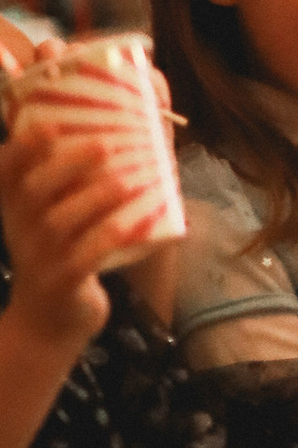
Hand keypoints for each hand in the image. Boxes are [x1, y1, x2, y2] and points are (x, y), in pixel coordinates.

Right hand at [0, 102, 160, 353]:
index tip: (49, 126)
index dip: (22, 149)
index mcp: (16, 206)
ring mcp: (40, 257)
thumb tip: (114, 132)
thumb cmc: (59, 252)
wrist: (50, 321)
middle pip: (34, 191)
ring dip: (95, 198)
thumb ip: (68, 181)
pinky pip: (85, 257)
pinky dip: (108, 238)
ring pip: (61, 223)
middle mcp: (21, 228)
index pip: (5, 173)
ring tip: (126, 182)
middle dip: (69, 165)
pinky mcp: (63, 283)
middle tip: (104, 145)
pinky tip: (134, 223)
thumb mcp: (50, 216)